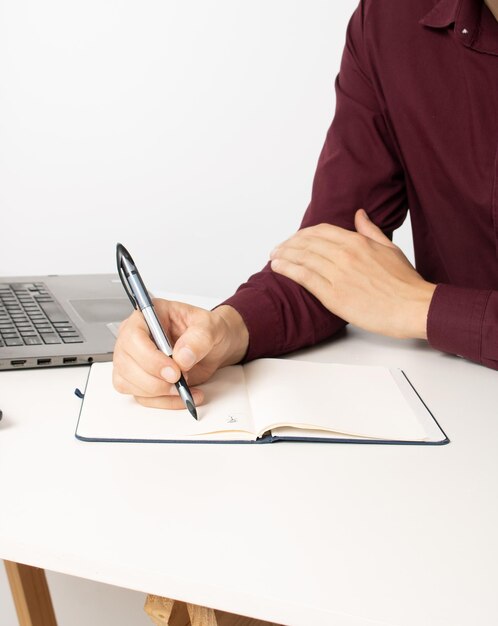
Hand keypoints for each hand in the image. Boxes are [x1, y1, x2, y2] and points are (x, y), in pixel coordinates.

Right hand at [112, 301, 248, 408]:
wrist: (214, 346)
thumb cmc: (207, 330)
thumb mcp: (211, 326)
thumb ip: (198, 339)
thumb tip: (182, 357)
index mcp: (147, 316)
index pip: (133, 336)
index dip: (150, 357)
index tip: (173, 371)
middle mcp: (135, 337)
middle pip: (126, 363)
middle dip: (154, 379)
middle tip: (180, 380)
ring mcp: (134, 360)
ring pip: (129, 383)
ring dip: (158, 392)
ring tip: (185, 388)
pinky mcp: (139, 379)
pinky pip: (142, 397)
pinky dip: (164, 401)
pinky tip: (183, 395)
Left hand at [270, 209, 435, 339]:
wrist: (413, 307)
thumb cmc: (405, 283)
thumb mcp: (389, 249)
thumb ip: (370, 231)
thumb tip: (359, 214)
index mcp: (357, 242)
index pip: (321, 231)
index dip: (303, 234)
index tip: (295, 239)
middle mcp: (345, 254)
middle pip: (307, 242)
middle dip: (289, 244)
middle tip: (278, 248)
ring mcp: (338, 274)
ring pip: (302, 258)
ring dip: (283, 255)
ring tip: (274, 257)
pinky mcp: (333, 295)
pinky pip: (304, 277)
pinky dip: (288, 269)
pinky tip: (278, 267)